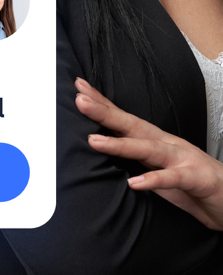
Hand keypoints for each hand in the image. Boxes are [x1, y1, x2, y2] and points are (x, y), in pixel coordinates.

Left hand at [74, 77, 222, 230]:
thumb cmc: (195, 185)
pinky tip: (136, 182)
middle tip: (80, 100)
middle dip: (105, 112)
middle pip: (132, 125)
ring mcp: (183, 159)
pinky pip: (173, 178)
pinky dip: (154, 179)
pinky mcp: (196, 178)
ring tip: (95, 141)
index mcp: (157, 141)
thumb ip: (137, 160)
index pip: (125, 120)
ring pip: (149, 148)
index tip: (79, 89)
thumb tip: (106, 150)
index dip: (103, 104)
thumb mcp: (159, 171)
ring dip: (121, 144)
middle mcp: (168, 144)